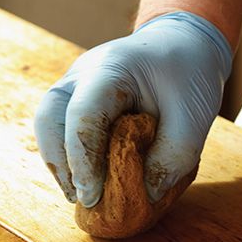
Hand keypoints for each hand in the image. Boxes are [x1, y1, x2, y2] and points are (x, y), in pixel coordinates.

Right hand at [33, 11, 231, 206]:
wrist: (183, 41)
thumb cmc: (189, 72)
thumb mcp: (194, 115)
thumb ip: (173, 156)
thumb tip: (143, 195)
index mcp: (113, 67)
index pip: (83, 115)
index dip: (83, 160)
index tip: (93, 197)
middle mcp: (84, 72)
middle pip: (49, 118)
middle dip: (62, 164)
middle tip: (84, 200)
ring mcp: (76, 82)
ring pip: (47, 123)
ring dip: (61, 162)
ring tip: (84, 195)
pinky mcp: (77, 95)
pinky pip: (59, 126)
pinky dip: (68, 155)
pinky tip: (89, 178)